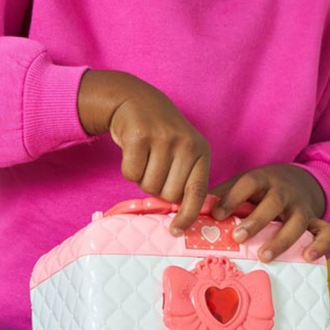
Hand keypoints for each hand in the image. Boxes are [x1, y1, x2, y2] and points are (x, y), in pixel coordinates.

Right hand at [81, 71, 211, 233]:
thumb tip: (182, 215)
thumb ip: (186, 178)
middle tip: (155, 168)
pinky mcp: (139, 136)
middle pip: (169, 194)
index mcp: (201, 151)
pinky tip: (133, 152)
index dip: (187, 215)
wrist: (135, 99)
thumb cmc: (161, 133)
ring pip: (148, 186)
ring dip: (142, 179)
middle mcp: (185, 144)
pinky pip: (131, 174)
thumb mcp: (183, 150)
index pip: (198, 192)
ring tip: (145, 158)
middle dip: (158, 189)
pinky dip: (128, 169)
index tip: (176, 230)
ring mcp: (162, 139)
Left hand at [208, 164, 329, 262]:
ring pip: (299, 221)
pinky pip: (325, 231)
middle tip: (239, 238)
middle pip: (275, 202)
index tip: (217, 214)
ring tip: (264, 256)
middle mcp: (284, 191)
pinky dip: (320, 244)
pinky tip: (307, 257)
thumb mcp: (241, 185)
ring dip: (282, 239)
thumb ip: (221, 196)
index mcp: (263, 179)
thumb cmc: (259, 189)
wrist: (296, 180)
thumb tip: (190, 210)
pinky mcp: (316, 220)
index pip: (249, 183)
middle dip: (257, 220)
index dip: (233, 198)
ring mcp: (302, 206)